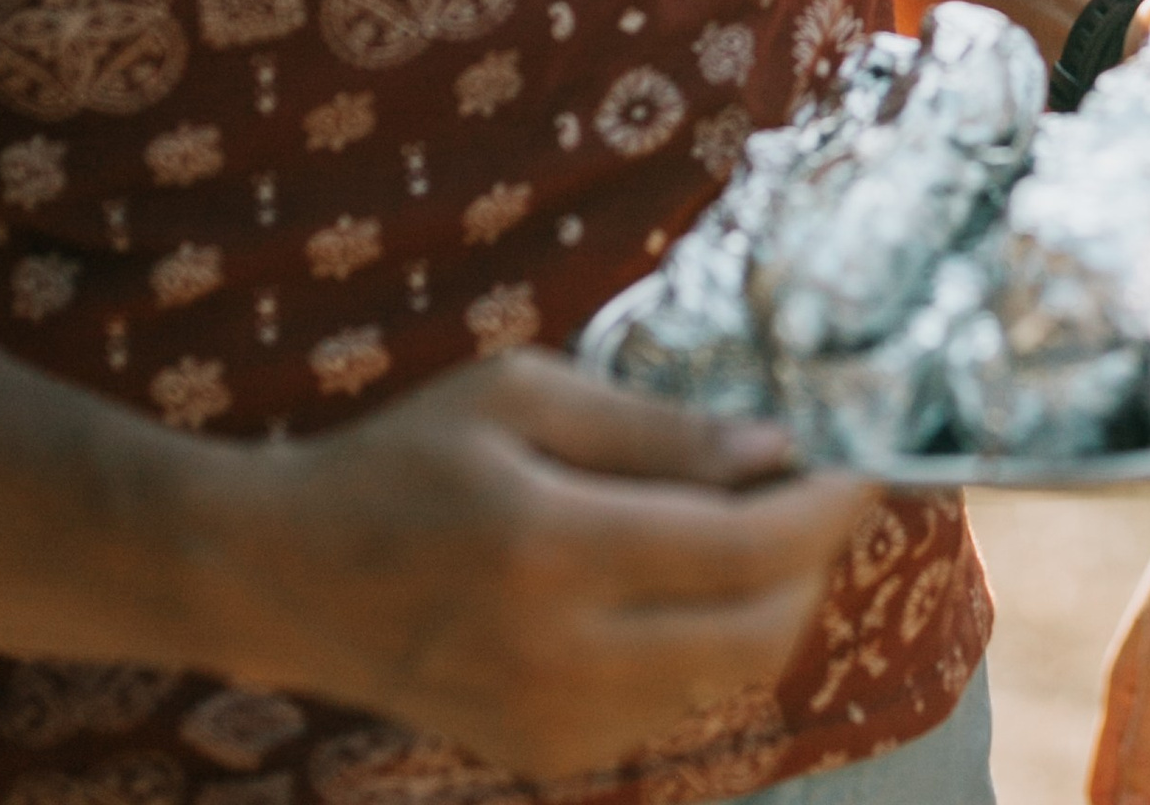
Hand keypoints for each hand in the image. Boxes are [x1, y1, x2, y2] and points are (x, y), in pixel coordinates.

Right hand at [216, 349, 872, 782]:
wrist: (282, 578)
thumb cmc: (403, 458)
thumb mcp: (523, 394)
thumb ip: (653, 429)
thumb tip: (771, 448)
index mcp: (553, 552)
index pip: (742, 549)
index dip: (824, 506)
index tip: (867, 458)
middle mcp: (561, 659)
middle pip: (756, 633)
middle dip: (814, 560)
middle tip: (824, 487)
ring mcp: (553, 725)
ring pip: (724, 679)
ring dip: (770, 604)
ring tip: (761, 522)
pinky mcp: (543, 754)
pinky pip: (670, 706)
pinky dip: (708, 645)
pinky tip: (689, 580)